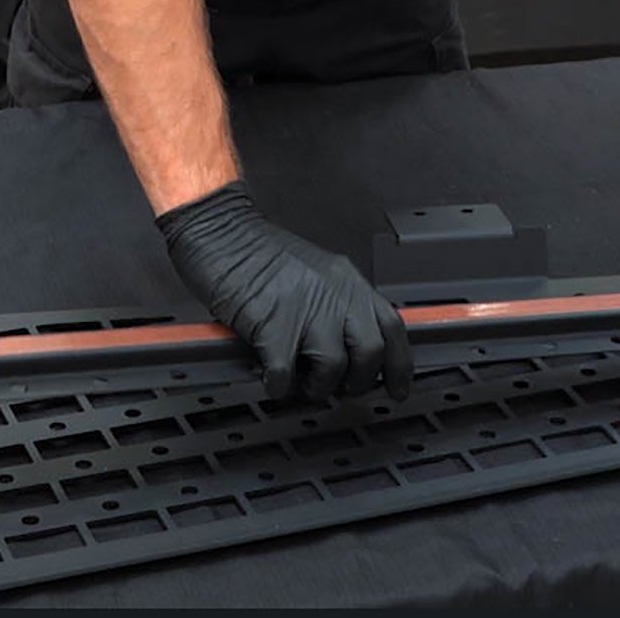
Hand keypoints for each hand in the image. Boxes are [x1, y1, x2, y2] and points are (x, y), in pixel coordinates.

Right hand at [157, 182, 412, 400]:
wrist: (220, 230)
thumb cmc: (257, 251)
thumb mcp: (313, 271)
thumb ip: (334, 304)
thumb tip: (344, 348)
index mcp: (347, 280)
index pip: (391, 326)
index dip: (399, 364)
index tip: (397, 388)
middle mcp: (334, 294)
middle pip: (371, 351)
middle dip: (359, 381)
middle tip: (340, 388)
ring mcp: (305, 309)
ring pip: (334, 367)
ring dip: (317, 387)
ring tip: (300, 384)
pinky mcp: (272, 325)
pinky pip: (285, 374)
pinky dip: (279, 387)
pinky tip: (271, 379)